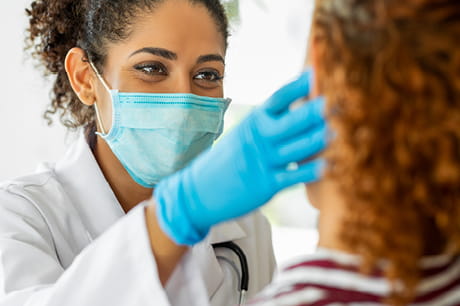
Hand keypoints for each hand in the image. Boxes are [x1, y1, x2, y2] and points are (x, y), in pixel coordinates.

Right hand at [154, 70, 326, 244]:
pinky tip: (329, 166)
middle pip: (291, 122)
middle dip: (314, 112)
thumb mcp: (242, 134)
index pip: (278, 99)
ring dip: (319, 139)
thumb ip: (267, 123)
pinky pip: (293, 177)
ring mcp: (262, 162)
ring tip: (341, 131)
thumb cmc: (226, 160)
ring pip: (296, 148)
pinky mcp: (265, 185)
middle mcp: (258, 139)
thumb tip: (296, 108)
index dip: (298, 86)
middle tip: (338, 101)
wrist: (199, 191)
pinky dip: (311, 171)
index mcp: (253, 122)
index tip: (316, 74)